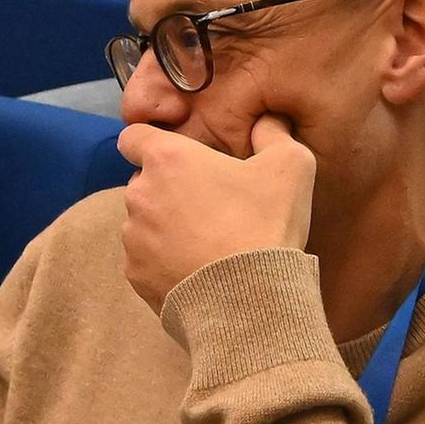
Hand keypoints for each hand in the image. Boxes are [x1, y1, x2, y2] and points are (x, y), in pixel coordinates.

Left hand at [117, 112, 316, 310]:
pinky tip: (197, 271)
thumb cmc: (265, 224)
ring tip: (206, 245)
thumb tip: (266, 121)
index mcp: (168, 159)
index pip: (133, 137)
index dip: (152, 143)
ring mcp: (133, 238)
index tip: (179, 159)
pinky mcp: (135, 275)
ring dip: (165, 226)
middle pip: (145, 181)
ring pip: (143, 222)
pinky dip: (164, 262)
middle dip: (169, 189)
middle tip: (210, 207)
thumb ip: (273, 133)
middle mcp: (140, 193)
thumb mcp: (291, 165)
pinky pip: (146, 259)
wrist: (249, 302)